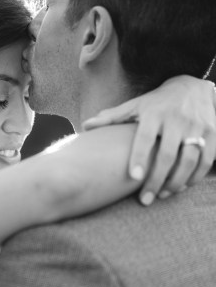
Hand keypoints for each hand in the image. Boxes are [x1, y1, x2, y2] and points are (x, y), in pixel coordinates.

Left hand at [82, 76, 215, 204]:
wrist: (194, 87)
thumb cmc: (157, 102)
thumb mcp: (136, 105)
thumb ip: (112, 117)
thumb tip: (85, 126)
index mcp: (154, 113)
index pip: (146, 137)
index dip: (140, 157)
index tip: (134, 177)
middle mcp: (177, 119)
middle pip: (168, 154)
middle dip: (156, 179)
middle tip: (145, 200)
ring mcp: (197, 127)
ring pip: (189, 160)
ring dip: (176, 182)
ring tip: (162, 195)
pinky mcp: (213, 134)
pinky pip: (206, 160)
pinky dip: (195, 177)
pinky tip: (181, 187)